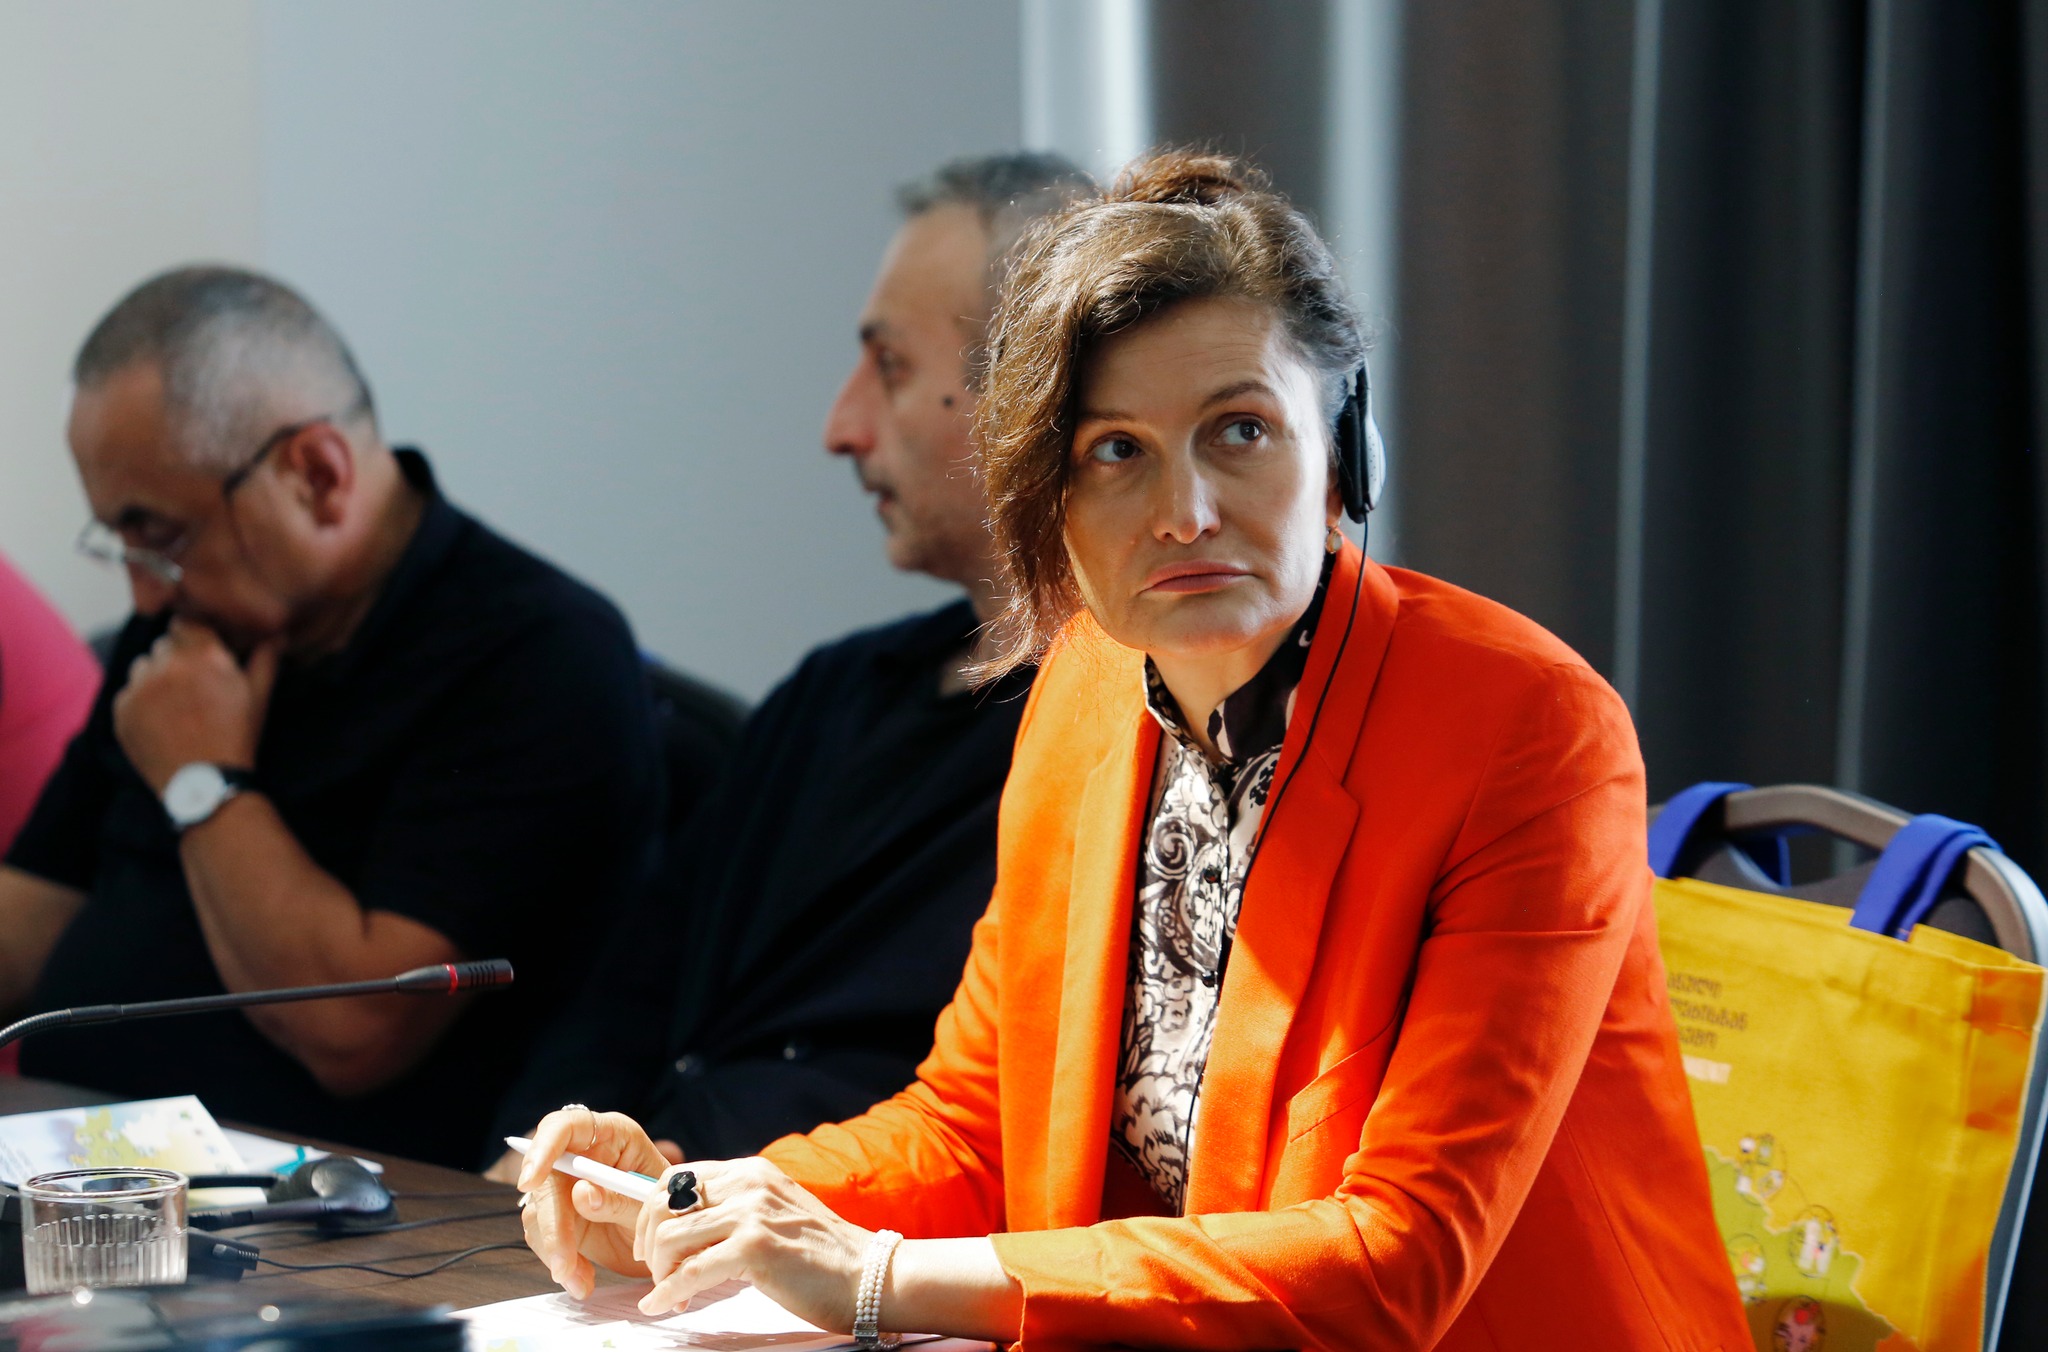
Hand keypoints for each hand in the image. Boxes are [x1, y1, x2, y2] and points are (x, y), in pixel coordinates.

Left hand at [113, 619, 280, 793]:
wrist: (204, 783)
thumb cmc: (237, 737)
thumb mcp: (259, 697)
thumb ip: (265, 659)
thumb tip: (275, 635)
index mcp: (203, 655)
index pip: (186, 623)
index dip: (194, 636)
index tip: (200, 650)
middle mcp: (167, 664)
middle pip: (164, 644)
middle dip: (176, 658)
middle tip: (191, 684)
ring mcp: (140, 687)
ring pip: (142, 666)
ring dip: (155, 677)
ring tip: (174, 704)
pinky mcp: (121, 710)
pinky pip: (128, 693)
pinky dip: (140, 702)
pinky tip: (160, 722)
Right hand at [516, 1106, 671, 1297]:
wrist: (670, 1243)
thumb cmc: (669, 1210)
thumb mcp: (653, 1205)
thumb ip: (620, 1199)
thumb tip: (580, 1194)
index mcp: (612, 1134)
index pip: (567, 1126)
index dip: (544, 1148)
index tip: (531, 1180)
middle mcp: (583, 1155)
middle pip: (547, 1177)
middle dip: (552, 1223)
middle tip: (563, 1263)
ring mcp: (567, 1185)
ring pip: (539, 1211)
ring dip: (555, 1250)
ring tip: (581, 1280)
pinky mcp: (559, 1215)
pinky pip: (543, 1236)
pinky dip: (559, 1262)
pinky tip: (581, 1279)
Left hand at [585, 1156, 872, 1329]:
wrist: (867, 1275)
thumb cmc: (821, 1254)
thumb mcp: (774, 1213)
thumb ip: (734, 1210)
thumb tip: (685, 1230)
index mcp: (750, 1172)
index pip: (675, 1178)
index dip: (651, 1212)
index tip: (649, 1244)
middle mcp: (748, 1184)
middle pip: (663, 1203)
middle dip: (647, 1242)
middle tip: (655, 1272)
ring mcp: (752, 1213)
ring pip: (670, 1236)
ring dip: (659, 1271)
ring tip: (671, 1291)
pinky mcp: (755, 1247)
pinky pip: (690, 1272)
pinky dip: (668, 1292)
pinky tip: (663, 1305)